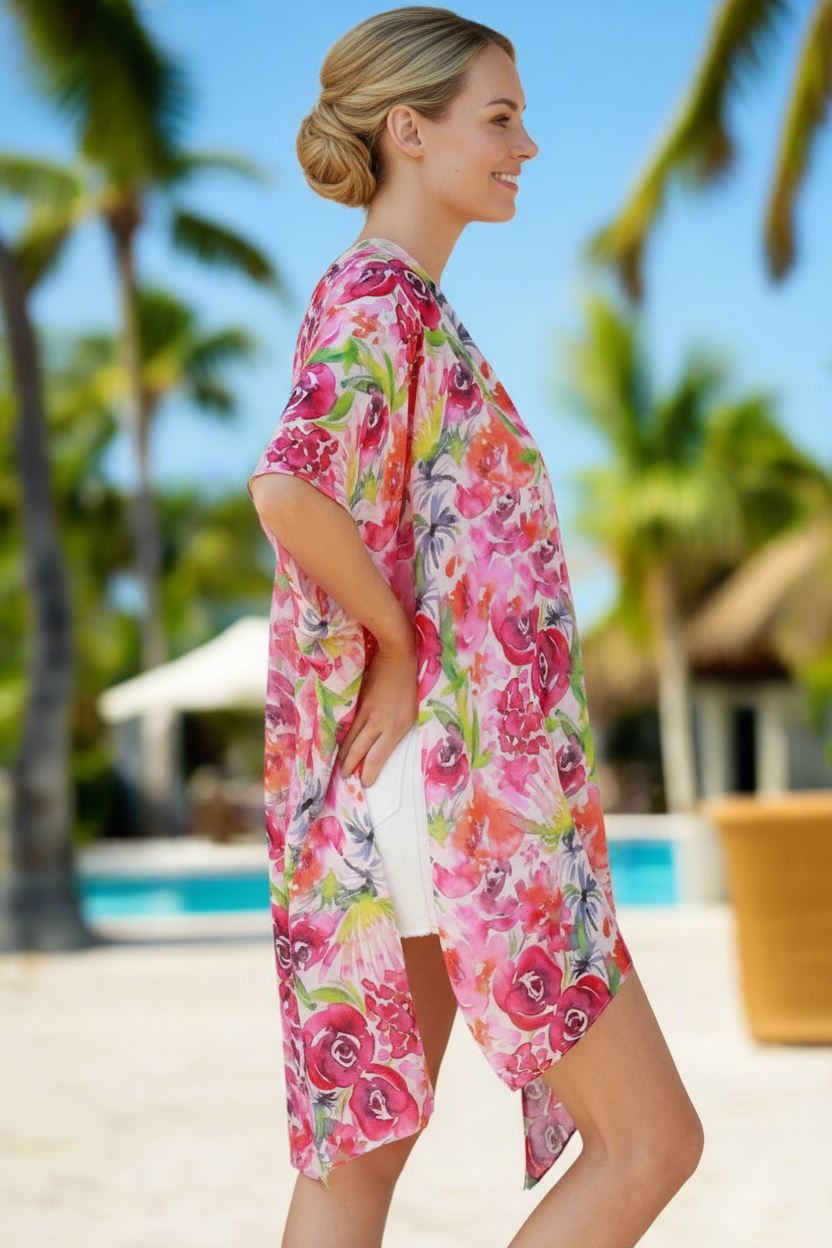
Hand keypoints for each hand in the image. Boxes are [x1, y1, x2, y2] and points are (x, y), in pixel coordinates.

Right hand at [337, 638, 417, 787]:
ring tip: (340, 764)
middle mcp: (378, 724)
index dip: (368, 774)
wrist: (396, 656)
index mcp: (395, 729)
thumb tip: (385, 745)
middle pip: (358, 752)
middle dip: (350, 767)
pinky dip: (343, 736)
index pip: (376, 759)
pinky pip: (348, 724)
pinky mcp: (358, 702)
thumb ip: (396, 731)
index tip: (364, 783)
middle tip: (345, 777)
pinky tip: (340, 743)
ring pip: (349, 739)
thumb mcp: (411, 713)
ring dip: (343, 754)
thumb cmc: (410, 684)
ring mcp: (365, 712)